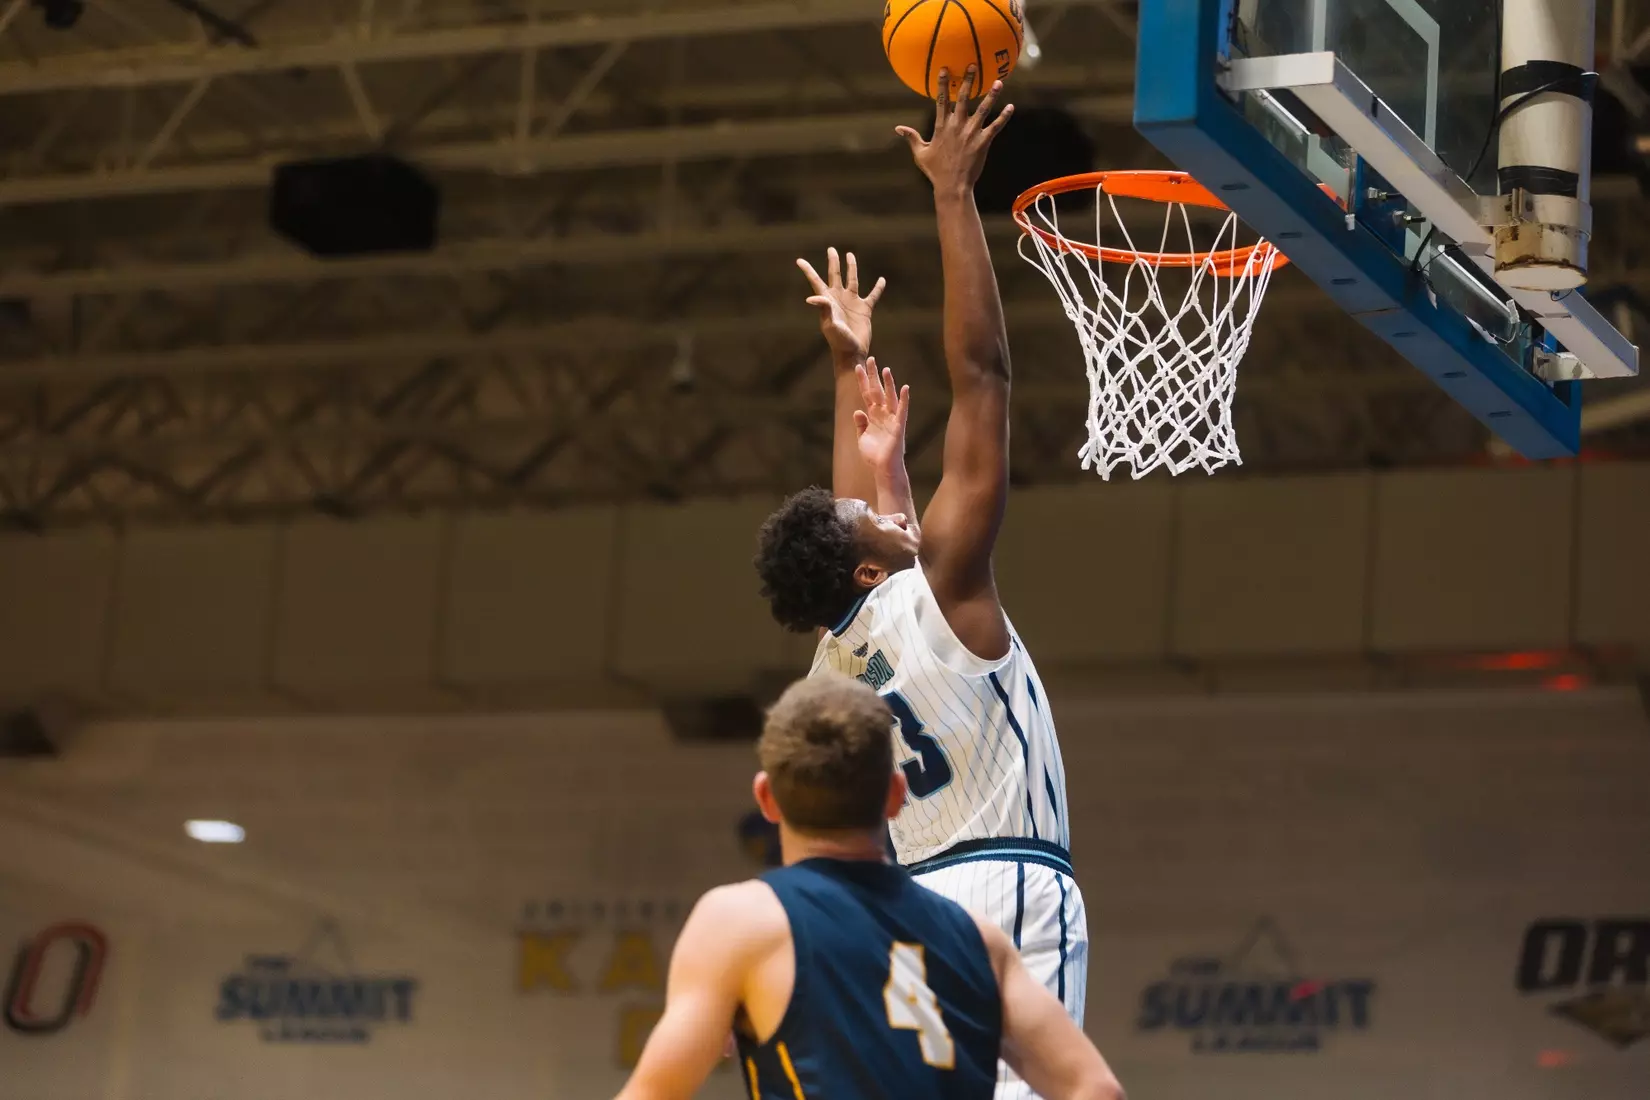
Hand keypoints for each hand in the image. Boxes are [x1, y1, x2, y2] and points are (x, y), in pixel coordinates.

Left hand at [797, 247, 885, 364]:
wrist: (852, 352)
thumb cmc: (838, 340)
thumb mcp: (829, 324)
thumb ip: (823, 308)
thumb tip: (811, 297)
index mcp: (828, 300)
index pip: (816, 281)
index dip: (808, 270)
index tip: (799, 260)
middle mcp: (839, 298)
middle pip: (835, 275)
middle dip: (833, 262)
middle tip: (831, 249)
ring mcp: (852, 302)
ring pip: (852, 280)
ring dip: (851, 268)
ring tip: (850, 255)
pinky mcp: (865, 309)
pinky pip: (873, 296)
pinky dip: (878, 288)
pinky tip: (882, 280)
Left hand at [853, 357, 909, 472]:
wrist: (883, 469)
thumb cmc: (874, 455)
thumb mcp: (862, 437)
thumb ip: (860, 424)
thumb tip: (857, 411)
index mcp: (873, 416)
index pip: (867, 394)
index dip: (863, 381)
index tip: (858, 367)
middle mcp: (882, 414)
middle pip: (877, 391)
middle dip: (873, 376)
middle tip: (870, 359)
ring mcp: (891, 419)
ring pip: (889, 397)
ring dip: (888, 384)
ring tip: (885, 369)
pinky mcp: (898, 426)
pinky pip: (902, 410)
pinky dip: (904, 399)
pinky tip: (905, 388)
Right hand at [895, 67, 1013, 194]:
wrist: (952, 186)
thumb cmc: (936, 172)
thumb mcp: (920, 154)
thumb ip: (912, 138)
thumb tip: (898, 128)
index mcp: (941, 127)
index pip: (941, 100)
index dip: (942, 84)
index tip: (945, 69)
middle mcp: (957, 126)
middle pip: (963, 98)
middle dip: (968, 81)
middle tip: (973, 66)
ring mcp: (971, 133)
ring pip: (983, 109)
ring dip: (991, 95)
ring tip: (999, 82)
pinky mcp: (983, 142)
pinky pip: (995, 126)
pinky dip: (1004, 117)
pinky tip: (1011, 107)